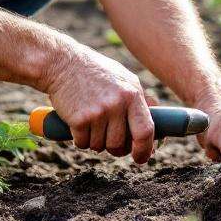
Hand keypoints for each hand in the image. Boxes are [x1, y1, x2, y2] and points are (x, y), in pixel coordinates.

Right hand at [41, 41, 155, 163]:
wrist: (61, 63)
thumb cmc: (95, 72)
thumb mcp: (123, 79)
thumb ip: (141, 99)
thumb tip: (158, 121)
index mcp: (132, 94)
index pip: (145, 130)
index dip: (144, 149)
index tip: (140, 158)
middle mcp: (117, 103)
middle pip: (120, 144)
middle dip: (114, 148)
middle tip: (107, 139)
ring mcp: (98, 112)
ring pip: (100, 146)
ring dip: (94, 141)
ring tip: (90, 121)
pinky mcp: (79, 119)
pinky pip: (82, 143)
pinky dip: (79, 139)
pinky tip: (77, 122)